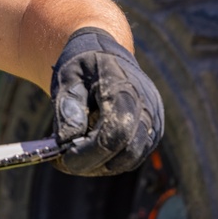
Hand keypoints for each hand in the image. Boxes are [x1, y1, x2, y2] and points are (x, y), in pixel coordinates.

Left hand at [51, 27, 163, 175]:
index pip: (116, 130)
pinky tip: (87, 152)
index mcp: (124, 86)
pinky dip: (109, 161)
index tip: (64, 158)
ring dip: (100, 165)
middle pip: (127, 150)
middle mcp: (147, 105)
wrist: (105, 54)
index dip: (90, 151)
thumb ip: (68, 106)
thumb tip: (67, 140)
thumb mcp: (67, 76)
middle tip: (64, 163)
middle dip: (93, 162)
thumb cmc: (83, 65)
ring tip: (72, 157)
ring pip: (131, 158)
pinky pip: (133, 156)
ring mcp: (153, 120)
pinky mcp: (152, 132)